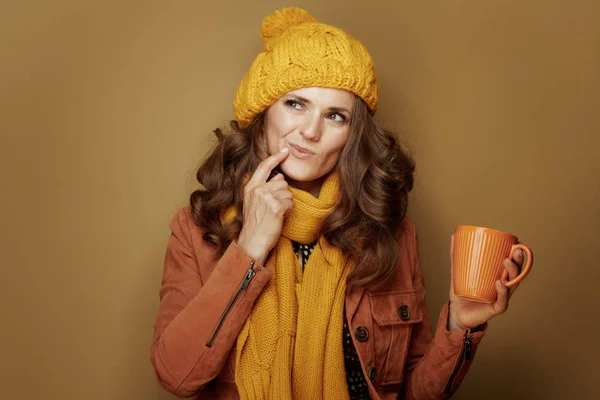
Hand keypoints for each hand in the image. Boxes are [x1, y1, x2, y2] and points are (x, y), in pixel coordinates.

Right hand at [237, 148, 291, 264]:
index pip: (264, 167)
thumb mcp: (253, 202)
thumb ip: (263, 188)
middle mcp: (258, 189)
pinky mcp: (276, 206)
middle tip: (274, 208)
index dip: (275, 158)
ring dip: (286, 203)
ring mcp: (266, 197)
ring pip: (287, 191)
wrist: (252, 241)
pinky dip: (288, 210)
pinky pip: (290, 202)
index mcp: (251, 187)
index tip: (284, 151)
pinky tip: (279, 217)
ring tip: (276, 213)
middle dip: (282, 193)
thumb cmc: (255, 224)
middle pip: (281, 181)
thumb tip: (278, 177)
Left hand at [447, 235, 524, 330]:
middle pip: (516, 273)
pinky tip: (499, 283)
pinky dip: (502, 292)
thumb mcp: (458, 272)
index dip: (518, 255)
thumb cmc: (462, 292)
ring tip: (506, 262)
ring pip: (513, 285)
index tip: (517, 242)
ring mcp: (501, 298)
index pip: (512, 265)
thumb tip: (453, 236)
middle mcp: (503, 287)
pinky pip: (503, 300)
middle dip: (519, 261)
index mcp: (499, 277)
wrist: (457, 314)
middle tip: (516, 250)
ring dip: (512, 272)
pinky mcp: (496, 309)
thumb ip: (456, 256)